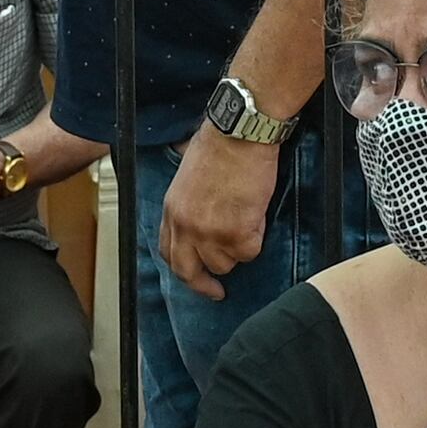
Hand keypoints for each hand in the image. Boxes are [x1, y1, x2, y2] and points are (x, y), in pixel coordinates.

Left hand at [159, 130, 280, 294]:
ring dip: (238, 249)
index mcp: (172, 210)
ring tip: (246, 220)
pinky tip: (256, 216)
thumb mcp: (188, 178)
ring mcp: (210, 232)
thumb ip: (190, 207)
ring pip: (225, 263)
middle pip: (188, 271)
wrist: (240, 135)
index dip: (183, 270)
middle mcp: (186, 226)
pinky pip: (249, 253)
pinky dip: (257, 238)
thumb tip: (202, 224)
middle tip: (217, 291)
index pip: (169, 253)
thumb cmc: (220, 146)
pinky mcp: (237, 233)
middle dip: (204, 285)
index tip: (195, 277)